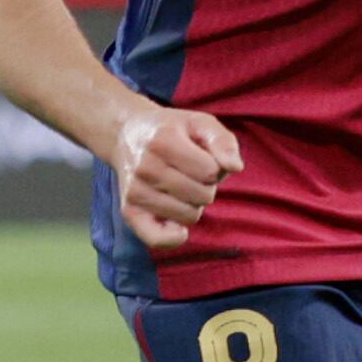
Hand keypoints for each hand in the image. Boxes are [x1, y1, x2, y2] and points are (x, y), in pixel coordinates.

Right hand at [111, 105, 243, 251]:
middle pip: (203, 196)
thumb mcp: (201, 123)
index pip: (212, 172)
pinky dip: (173, 237)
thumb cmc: (172, 131)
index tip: (201, 157)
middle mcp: (145, 168)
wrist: (126, 136)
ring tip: (180, 186)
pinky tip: (177, 225)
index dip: (215, 167)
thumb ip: (223, 141)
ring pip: (189, 216)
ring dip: (193, 204)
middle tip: (190, 172)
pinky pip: (157, 239)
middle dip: (206, 185)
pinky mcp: (129, 211)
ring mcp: (135, 191)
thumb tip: (235, 167)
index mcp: (163, 142)